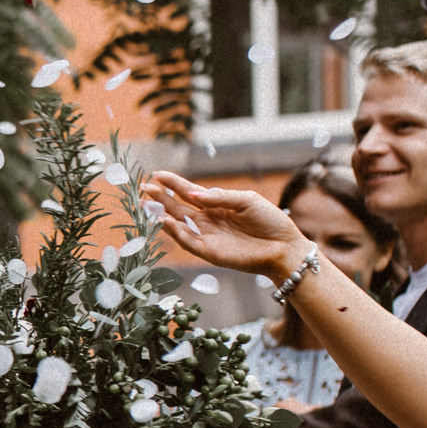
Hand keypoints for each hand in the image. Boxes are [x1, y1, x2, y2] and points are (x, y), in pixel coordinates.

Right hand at [140, 173, 307, 280]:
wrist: (283, 246)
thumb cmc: (269, 220)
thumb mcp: (246, 200)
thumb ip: (219, 198)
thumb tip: (193, 195)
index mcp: (216, 205)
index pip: (188, 192)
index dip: (173, 184)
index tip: (156, 174)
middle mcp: (207, 220)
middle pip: (177, 207)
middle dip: (160, 197)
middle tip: (143, 187)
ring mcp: (206, 236)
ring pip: (178, 224)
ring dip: (162, 214)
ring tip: (147, 203)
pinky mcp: (209, 252)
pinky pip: (188, 241)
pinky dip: (175, 232)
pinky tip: (165, 221)